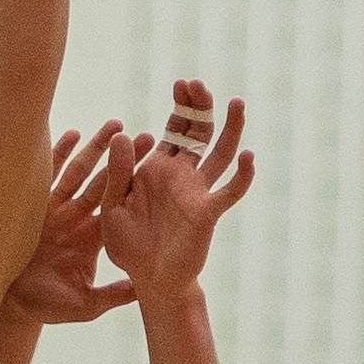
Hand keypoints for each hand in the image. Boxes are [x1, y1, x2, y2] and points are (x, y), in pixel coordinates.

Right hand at [4, 120, 150, 325]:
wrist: (13, 303)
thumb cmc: (49, 306)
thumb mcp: (88, 303)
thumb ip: (115, 294)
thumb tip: (148, 289)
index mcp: (94, 237)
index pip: (121, 206)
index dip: (138, 187)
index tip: (159, 166)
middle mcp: (78, 218)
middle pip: (106, 182)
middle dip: (125, 160)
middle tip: (146, 136)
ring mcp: (56, 209)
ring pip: (80, 172)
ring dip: (96, 148)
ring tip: (115, 124)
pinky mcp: (33, 205)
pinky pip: (49, 174)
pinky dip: (59, 153)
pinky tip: (72, 132)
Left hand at [101, 79, 254, 300]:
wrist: (147, 280)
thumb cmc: (128, 243)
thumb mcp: (113, 203)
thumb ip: (119, 171)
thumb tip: (124, 133)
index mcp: (156, 168)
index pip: (174, 129)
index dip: (181, 106)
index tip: (182, 83)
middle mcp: (180, 175)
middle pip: (197, 134)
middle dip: (200, 108)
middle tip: (199, 84)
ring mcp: (197, 192)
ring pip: (220, 155)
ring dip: (230, 130)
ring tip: (236, 102)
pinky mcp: (207, 212)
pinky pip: (230, 191)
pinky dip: (243, 176)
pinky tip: (250, 158)